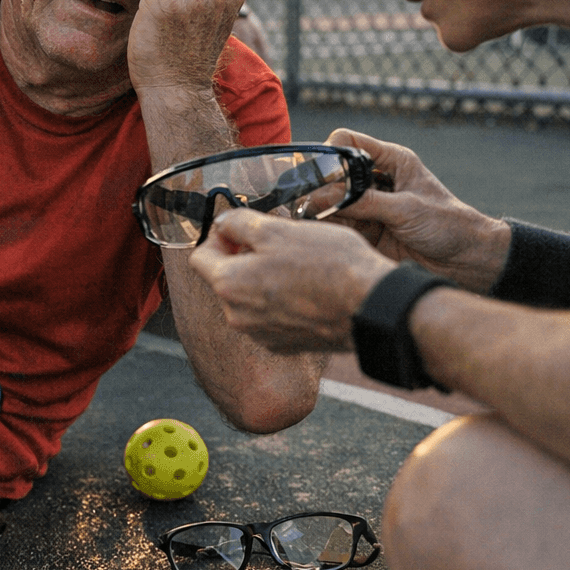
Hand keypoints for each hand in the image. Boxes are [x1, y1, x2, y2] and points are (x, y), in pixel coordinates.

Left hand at [189, 210, 395, 353]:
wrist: (370, 306)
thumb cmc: (327, 266)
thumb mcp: (278, 229)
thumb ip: (240, 224)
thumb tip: (223, 224)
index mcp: (229, 286)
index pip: (198, 257)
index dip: (218, 238)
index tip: (241, 230)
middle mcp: (238, 317)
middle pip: (224, 279)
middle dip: (242, 258)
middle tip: (275, 243)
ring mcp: (262, 335)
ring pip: (249, 298)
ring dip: (262, 279)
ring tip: (296, 265)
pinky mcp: (286, 345)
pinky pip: (271, 316)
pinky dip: (281, 300)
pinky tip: (307, 288)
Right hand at [323, 128, 510, 292]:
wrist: (467, 260)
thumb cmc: (449, 224)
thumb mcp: (406, 209)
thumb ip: (365, 202)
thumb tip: (324, 197)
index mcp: (391, 161)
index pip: (349, 142)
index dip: (330, 152)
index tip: (320, 172)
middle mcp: (376, 180)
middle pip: (334, 173)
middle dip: (319, 185)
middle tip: (308, 200)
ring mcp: (370, 206)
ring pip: (331, 201)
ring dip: (319, 209)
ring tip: (309, 218)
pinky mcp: (367, 230)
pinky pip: (339, 225)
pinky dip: (326, 228)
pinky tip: (318, 232)